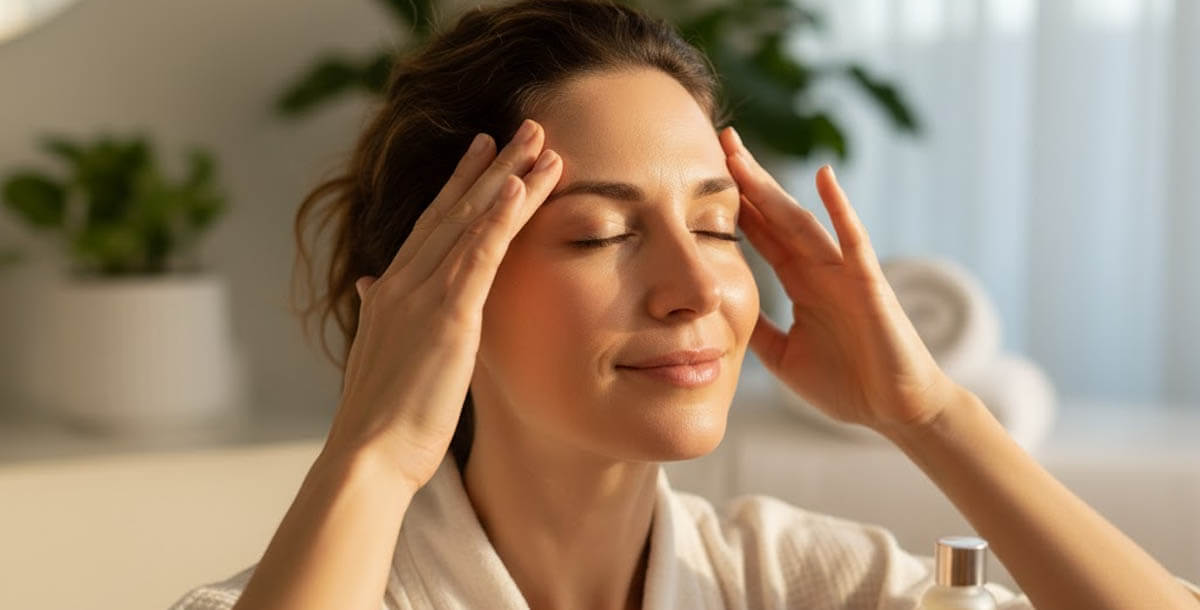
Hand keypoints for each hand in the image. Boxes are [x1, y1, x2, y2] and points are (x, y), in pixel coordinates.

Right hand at [324, 119, 562, 490]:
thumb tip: (373, 284)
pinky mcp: (446, 316)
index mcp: (391, 291)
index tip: (483, 153)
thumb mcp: (383, 353)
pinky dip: (498, 219)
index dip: (460, 185)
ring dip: (509, 179)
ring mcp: (423, 295)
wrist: (370, 454)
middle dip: (491, 166)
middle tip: (523, 128)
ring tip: (540, 142)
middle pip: (454, 210)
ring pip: (471, 222)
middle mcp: (404, 281)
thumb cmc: (382, 416)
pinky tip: (519, 188)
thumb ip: (384, 312)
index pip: (432, 225)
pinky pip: (477, 256)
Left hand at [719, 126, 960, 433]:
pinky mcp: (869, 283)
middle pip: (775, 215)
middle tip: (719, 140)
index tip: (702, 176)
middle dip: (747, 180)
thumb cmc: (847, 384)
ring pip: (801, 220)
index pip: (761, 234)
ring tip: (742, 156)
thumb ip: (757, 328)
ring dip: (772, 188)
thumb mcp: (783, 356)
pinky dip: (840, 208)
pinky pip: (853, 240)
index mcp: (800, 283)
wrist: (894, 411)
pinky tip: (824, 177)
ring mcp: (843, 271)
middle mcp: (819, 268)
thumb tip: (718, 311)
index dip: (734, 206)